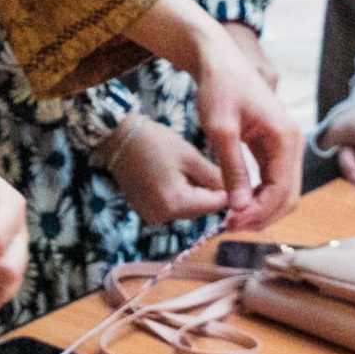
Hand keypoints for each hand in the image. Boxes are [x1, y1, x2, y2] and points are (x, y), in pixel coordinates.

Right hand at [104, 116, 230, 225]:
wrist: (118, 138)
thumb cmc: (155, 142)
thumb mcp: (190, 156)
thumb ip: (215, 177)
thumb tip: (236, 192)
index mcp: (175, 203)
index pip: (214, 205)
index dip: (226, 190)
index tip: (231, 174)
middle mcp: (163, 216)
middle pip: (200, 209)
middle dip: (207, 191)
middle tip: (202, 166)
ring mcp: (152, 216)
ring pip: (187, 208)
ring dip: (193, 193)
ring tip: (184, 168)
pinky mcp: (145, 211)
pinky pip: (172, 207)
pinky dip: (177, 194)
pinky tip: (171, 175)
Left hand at [124, 0, 300, 229]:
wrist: (218, 60)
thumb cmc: (219, 87)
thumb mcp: (221, 130)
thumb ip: (233, 169)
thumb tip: (240, 207)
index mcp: (286, 139)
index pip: (282, 191)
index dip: (258, 212)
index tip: (229, 221)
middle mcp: (292, 143)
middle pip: (288, 196)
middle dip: (262, 215)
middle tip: (229, 225)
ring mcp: (285, 145)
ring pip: (282, 191)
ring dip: (260, 208)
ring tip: (230, 218)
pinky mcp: (273, 146)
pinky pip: (273, 179)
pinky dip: (258, 195)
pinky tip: (236, 202)